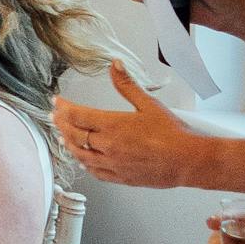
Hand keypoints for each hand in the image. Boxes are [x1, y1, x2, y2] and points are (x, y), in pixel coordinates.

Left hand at [55, 67, 207, 187]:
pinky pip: (96, 173)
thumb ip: (127, 85)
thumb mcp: (149, 104)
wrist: (190, 161)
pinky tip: (83, 161)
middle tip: (55, 117)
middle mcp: (109, 146)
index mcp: (113, 126)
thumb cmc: (174, 134)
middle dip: (62, 124)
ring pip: (81, 155)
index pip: (78, 115)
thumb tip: (115, 65)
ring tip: (62, 137)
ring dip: (69, 145)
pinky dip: (86, 165)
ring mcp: (114, 164)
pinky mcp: (122, 178)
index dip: (63, 107)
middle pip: (75, 135)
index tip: (56, 101)